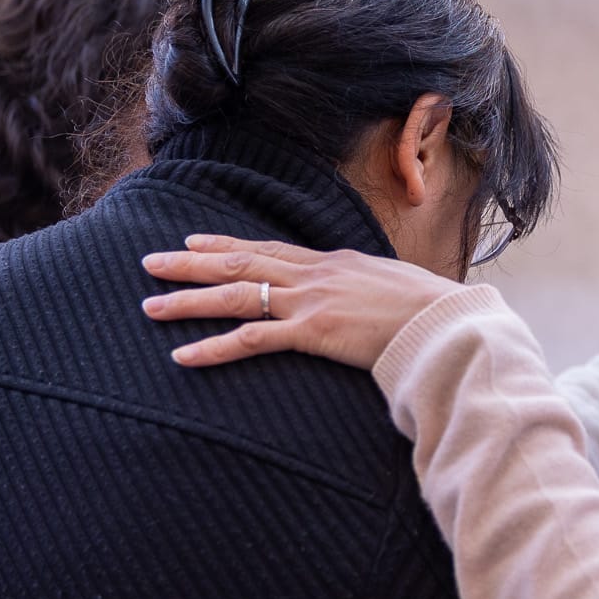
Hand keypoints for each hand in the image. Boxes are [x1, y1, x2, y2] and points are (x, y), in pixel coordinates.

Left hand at [142, 235, 456, 370]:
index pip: (269, 249)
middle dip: (189, 264)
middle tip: (150, 263)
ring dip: (189, 301)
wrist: (448, 322)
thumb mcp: (394, 288)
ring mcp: (311, 301)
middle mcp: (315, 274)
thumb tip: (365, 298)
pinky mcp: (313, 332)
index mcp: (334, 261)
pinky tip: (183, 356)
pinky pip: (252, 339)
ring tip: (150, 306)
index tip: (192, 242)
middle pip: (240, 262)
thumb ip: (369, 289)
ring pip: (236, 294)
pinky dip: (214, 347)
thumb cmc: (433, 312)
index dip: (226, 245)